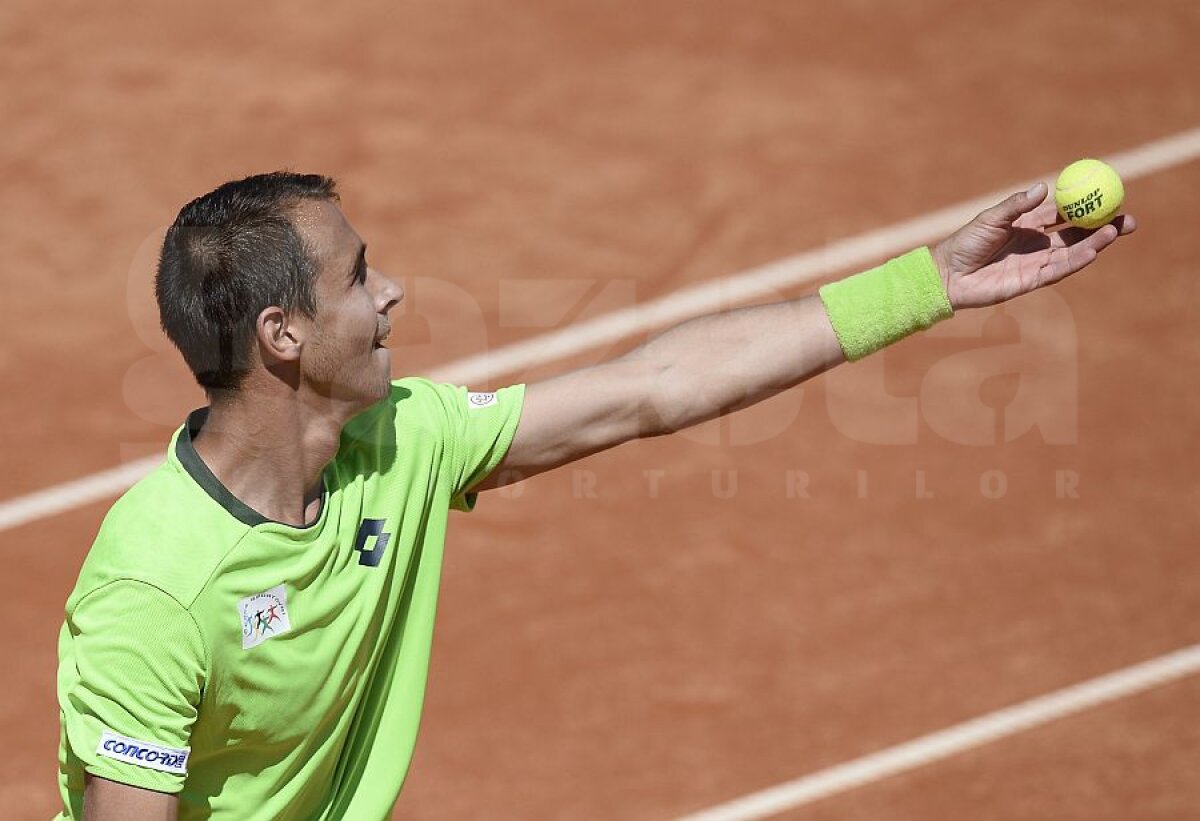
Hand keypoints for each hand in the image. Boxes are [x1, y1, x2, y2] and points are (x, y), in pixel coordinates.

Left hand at [931, 182, 1136, 309]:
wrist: (948, 274)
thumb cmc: (965, 243)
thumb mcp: (991, 218)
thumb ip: (1016, 205)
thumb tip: (1043, 187)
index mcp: (1028, 225)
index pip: (1063, 215)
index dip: (1085, 208)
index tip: (1107, 197)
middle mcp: (1037, 244)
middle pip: (1077, 235)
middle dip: (1102, 228)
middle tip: (1127, 220)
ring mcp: (1036, 263)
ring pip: (1073, 253)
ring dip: (1095, 243)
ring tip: (1116, 231)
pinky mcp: (1031, 281)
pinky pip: (1058, 271)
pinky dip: (1076, 262)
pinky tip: (1093, 251)